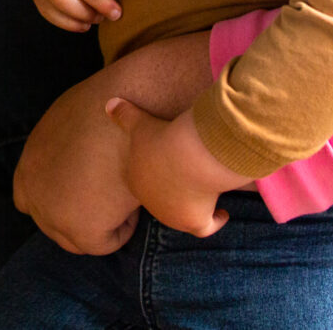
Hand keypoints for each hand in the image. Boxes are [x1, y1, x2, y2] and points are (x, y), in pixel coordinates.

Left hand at [13, 73, 142, 254]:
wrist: (122, 110)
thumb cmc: (103, 107)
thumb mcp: (64, 124)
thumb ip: (59, 153)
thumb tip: (76, 167)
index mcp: (27, 169)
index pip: (28, 201)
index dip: (56, 201)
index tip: (83, 195)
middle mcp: (34, 196)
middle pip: (53, 226)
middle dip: (79, 217)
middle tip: (109, 199)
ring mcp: (55, 217)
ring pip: (79, 240)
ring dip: (102, 222)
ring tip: (123, 188)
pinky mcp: (83, 232)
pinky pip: (108, 241)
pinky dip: (125, 224)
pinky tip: (133, 194)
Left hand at [104, 100, 251, 238]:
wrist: (187, 156)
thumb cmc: (163, 138)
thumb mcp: (140, 123)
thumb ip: (124, 115)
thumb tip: (109, 104)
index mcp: (136, 181)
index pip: (142, 182)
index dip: (152, 177)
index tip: (162, 171)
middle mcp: (152, 203)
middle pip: (162, 201)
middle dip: (169, 194)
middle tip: (182, 185)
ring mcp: (172, 216)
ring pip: (180, 216)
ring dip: (191, 207)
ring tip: (201, 197)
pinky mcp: (195, 222)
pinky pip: (205, 228)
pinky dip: (215, 221)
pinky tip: (223, 213)